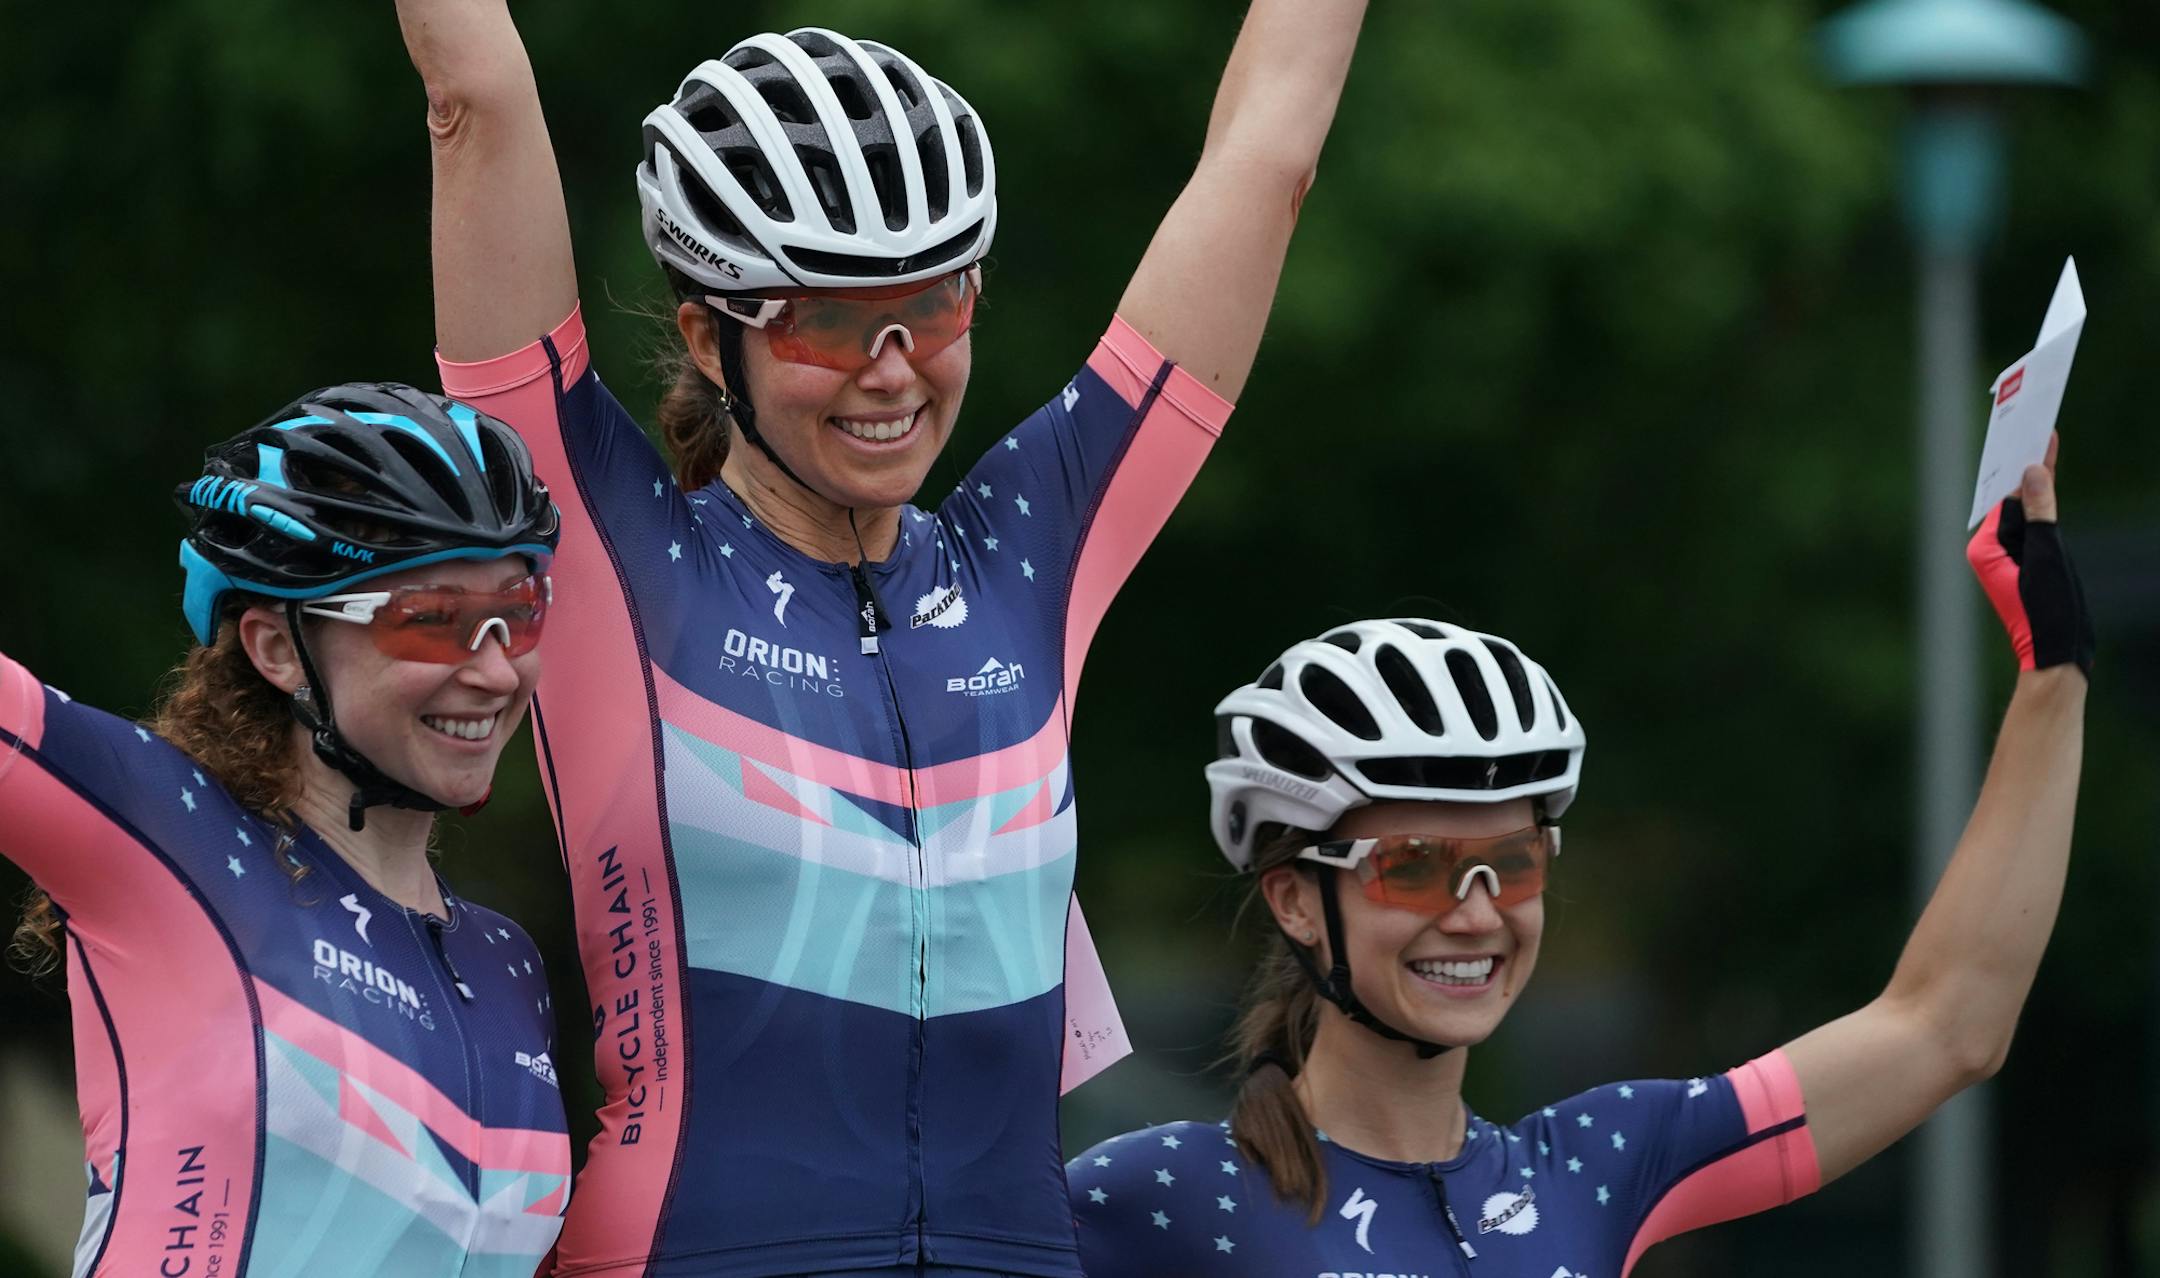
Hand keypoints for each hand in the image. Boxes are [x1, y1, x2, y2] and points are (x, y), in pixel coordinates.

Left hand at [1966, 433, 2094, 676]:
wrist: (2056, 656)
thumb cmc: (2047, 611)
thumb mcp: (2049, 556)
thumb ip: (2041, 512)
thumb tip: (2031, 472)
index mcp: (1985, 547)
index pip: (2005, 496)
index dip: (2019, 464)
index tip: (2026, 431)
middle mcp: (1990, 550)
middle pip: (2012, 500)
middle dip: (2025, 467)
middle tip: (2036, 424)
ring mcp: (2007, 558)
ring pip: (2025, 511)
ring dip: (2037, 483)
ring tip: (2044, 439)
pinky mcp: (2025, 565)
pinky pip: (2034, 526)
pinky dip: (2044, 503)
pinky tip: (2049, 477)